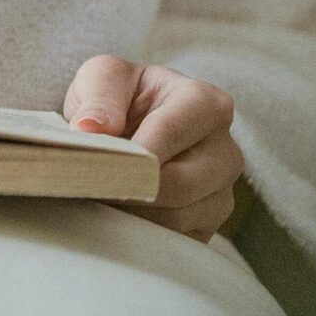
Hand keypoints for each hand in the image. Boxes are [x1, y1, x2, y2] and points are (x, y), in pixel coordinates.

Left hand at [63, 55, 242, 243]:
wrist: (129, 124)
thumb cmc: (121, 96)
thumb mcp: (104, 76)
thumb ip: (99, 96)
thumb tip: (90, 129)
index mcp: (206, 104)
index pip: (170, 133)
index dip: (133, 153)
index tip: (99, 166)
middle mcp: (225, 150)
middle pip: (180, 183)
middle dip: (131, 188)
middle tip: (91, 187)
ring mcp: (222, 192)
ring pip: (178, 217)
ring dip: (133, 212)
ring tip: (99, 197)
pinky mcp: (208, 225)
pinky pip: (176, 240)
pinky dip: (142, 232)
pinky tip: (117, 215)